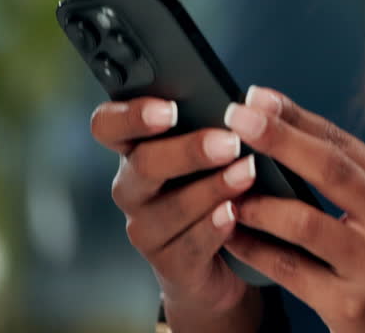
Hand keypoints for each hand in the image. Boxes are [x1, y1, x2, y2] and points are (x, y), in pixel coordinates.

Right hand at [90, 97, 257, 313]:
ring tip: (248, 173)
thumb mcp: (222, 151)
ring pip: (170, 207)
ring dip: (212, 189)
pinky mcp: (169, 264)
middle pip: (143, 164)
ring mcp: (146, 228)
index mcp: (138, 149)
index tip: (169, 109)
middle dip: (189, 151)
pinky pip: (189, 245)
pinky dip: (214, 227)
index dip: (130, 115)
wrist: (227, 262)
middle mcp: (134, 187)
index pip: (108, 125)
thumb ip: (228, 124)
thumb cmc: (221, 188)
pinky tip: (234, 213)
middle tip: (230, 142)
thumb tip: (255, 101)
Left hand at [221, 86, 364, 332]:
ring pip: (305, 222)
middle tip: (235, 116)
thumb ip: (347, 175)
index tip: (255, 97)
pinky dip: (254, 249)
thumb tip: (282, 124)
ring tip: (224, 188)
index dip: (296, 117)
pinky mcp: (350, 305)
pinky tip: (230, 235)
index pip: (343, 143)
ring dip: (258, 203)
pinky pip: (289, 270)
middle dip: (279, 139)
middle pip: (331, 169)